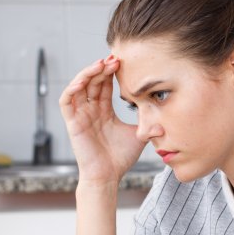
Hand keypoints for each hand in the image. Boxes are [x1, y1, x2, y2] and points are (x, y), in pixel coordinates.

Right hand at [59, 56, 144, 182]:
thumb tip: (167, 112)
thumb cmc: (121, 158)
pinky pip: (66, 101)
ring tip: (101, 64)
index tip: (123, 61)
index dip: (111, 72)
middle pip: (93, 82)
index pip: (105, 85)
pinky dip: (72, 88)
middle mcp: (90, 110)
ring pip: (78, 87)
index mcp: (104, 111)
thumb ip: (149, 121)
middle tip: (115, 58)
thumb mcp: (140, 134)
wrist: (109, 176)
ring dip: (88, 73)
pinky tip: (82, 81)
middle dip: (102, 68)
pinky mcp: (72, 123)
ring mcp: (80, 116)